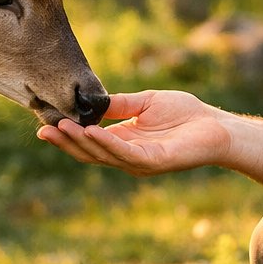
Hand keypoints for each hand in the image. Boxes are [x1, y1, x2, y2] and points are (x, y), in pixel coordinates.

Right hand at [35, 90, 232, 176]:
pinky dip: (107, 142)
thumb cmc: (186, 114)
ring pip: (103, 154)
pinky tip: (92, 131)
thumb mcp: (145, 102)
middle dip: (66, 142)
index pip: (90, 142)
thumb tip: (94, 101)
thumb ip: (121, 104)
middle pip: (90, 152)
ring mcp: (140, 162)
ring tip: (62, 127)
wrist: (217, 126)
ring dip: (81, 141)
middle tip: (45, 129)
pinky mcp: (154, 162)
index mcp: (125, 142)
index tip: (46, 123)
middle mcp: (128, 156)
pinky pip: (125, 153)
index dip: (68, 134)